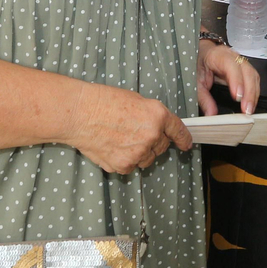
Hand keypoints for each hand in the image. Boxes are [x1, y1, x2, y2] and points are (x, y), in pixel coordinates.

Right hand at [64, 82, 189, 173]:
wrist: (80, 113)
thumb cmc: (103, 102)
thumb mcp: (136, 101)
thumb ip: (151, 117)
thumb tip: (156, 129)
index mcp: (158, 116)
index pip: (178, 130)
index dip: (183, 139)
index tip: (186, 144)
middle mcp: (152, 136)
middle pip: (162, 146)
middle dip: (154, 142)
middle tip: (135, 133)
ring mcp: (138, 153)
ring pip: (147, 158)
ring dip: (140, 153)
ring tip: (120, 139)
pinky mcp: (124, 165)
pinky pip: (131, 166)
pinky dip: (124, 160)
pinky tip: (112, 147)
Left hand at [197, 40, 259, 115]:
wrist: (202, 53)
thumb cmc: (198, 63)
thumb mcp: (195, 81)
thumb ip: (203, 97)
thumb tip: (211, 113)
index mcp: (218, 55)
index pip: (231, 65)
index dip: (236, 81)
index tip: (237, 96)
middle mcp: (232, 56)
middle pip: (247, 71)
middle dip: (249, 91)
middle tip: (246, 109)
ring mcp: (240, 61)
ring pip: (253, 75)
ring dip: (253, 93)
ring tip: (249, 109)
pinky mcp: (245, 68)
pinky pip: (253, 78)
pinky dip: (254, 92)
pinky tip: (251, 103)